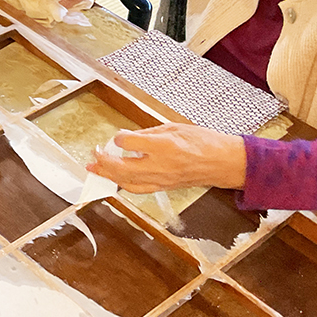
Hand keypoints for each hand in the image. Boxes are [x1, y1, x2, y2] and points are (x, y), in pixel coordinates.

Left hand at [86, 124, 247, 192]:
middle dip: (102, 161)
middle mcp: (160, 164)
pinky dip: (123, 184)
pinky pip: (138, 189)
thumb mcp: (173, 127)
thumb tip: (127, 137)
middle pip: (121, 167)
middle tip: (93, 154)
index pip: (128, 143)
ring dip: (107, 175)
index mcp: (163, 145)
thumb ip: (147, 133)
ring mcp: (161, 179)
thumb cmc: (203, 141)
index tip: (119, 136)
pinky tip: (115, 179)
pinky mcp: (164, 188)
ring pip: (126, 181)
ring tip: (94, 169)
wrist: (222, 162)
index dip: (119, 138)